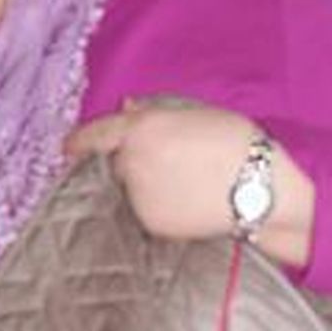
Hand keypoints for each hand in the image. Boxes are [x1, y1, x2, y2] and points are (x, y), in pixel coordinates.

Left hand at [65, 94, 313, 263]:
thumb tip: (126, 107)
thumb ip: (153, 112)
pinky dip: (159, 207)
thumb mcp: (195, 113)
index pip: (93, 136)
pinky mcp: (152, 223)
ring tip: (185, 183)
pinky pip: (146, 211)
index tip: (70, 148)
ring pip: (130, 190)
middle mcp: (131, 162)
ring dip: (144, 186)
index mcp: (139, 129)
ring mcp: (140, 195)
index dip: (78, 142)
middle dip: (128, 164)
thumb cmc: (235, 142)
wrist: (261, 188)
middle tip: (165, 165)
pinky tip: (189, 200)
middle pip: (115, 164)